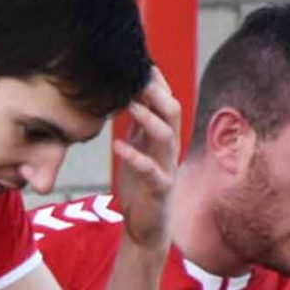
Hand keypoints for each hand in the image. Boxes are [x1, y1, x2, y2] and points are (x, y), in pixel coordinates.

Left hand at [114, 67, 181, 248]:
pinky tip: (118, 145)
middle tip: (137, 74)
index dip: (156, 82)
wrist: (147, 229)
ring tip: (129, 104)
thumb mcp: (138, 151)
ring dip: (148, 118)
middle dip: (157, 91)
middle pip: (172, 111)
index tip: (141, 61)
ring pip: (167, 136)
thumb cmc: (141, 188)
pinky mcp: (160, 190)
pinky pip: (152, 170)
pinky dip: (135, 156)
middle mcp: (169, 149)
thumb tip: (131, 97)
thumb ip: (138, 127)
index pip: (165, 102)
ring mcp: (167, 168)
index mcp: (163, 139)